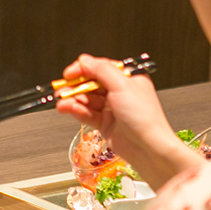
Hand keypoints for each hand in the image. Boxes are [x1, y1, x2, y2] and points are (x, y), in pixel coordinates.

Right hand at [56, 54, 201, 188]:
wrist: (148, 148)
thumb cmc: (144, 118)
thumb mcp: (122, 86)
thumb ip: (101, 70)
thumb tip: (85, 61)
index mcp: (128, 79)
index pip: (100, 68)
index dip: (83, 69)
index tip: (69, 73)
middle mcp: (119, 92)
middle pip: (91, 84)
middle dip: (75, 87)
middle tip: (62, 90)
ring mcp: (112, 109)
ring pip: (87, 100)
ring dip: (73, 100)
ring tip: (62, 103)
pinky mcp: (105, 124)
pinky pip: (87, 114)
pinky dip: (76, 111)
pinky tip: (67, 109)